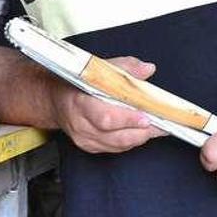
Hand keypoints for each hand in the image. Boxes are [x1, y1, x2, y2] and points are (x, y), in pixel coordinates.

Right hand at [49, 56, 165, 153]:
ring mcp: (85, 139)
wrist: (55, 100)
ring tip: (157, 127)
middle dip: (141, 131)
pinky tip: (141, 131)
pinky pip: (115, 148)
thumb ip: (124, 68)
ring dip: (140, 137)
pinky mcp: (90, 147)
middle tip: (161, 124)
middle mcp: (80, 125)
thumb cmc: (76, 82)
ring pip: (118, 145)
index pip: (105, 118)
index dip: (127, 120)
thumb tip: (147, 69)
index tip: (146, 117)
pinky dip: (131, 140)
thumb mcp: (98, 67)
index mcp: (80, 102)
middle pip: (115, 136)